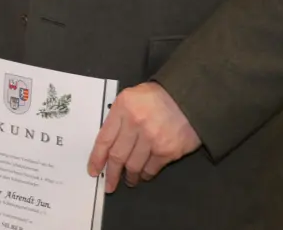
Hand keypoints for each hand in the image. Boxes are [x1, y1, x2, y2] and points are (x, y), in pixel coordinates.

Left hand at [86, 82, 200, 191]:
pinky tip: (144, 175)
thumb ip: (118, 117)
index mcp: (123, 108)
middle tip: (109, 185)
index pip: (104, 139)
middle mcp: (135, 123)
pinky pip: (151, 169)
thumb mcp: (131, 98)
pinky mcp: (168, 150)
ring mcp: (152, 139)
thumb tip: (108, 143)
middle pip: (117, 156)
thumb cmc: (157, 97)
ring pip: (133, 166)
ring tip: (129, 180)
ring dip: (130, 177)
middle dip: (111, 174)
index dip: (97, 158)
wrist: (189, 98)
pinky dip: (146, 174)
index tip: (93, 170)